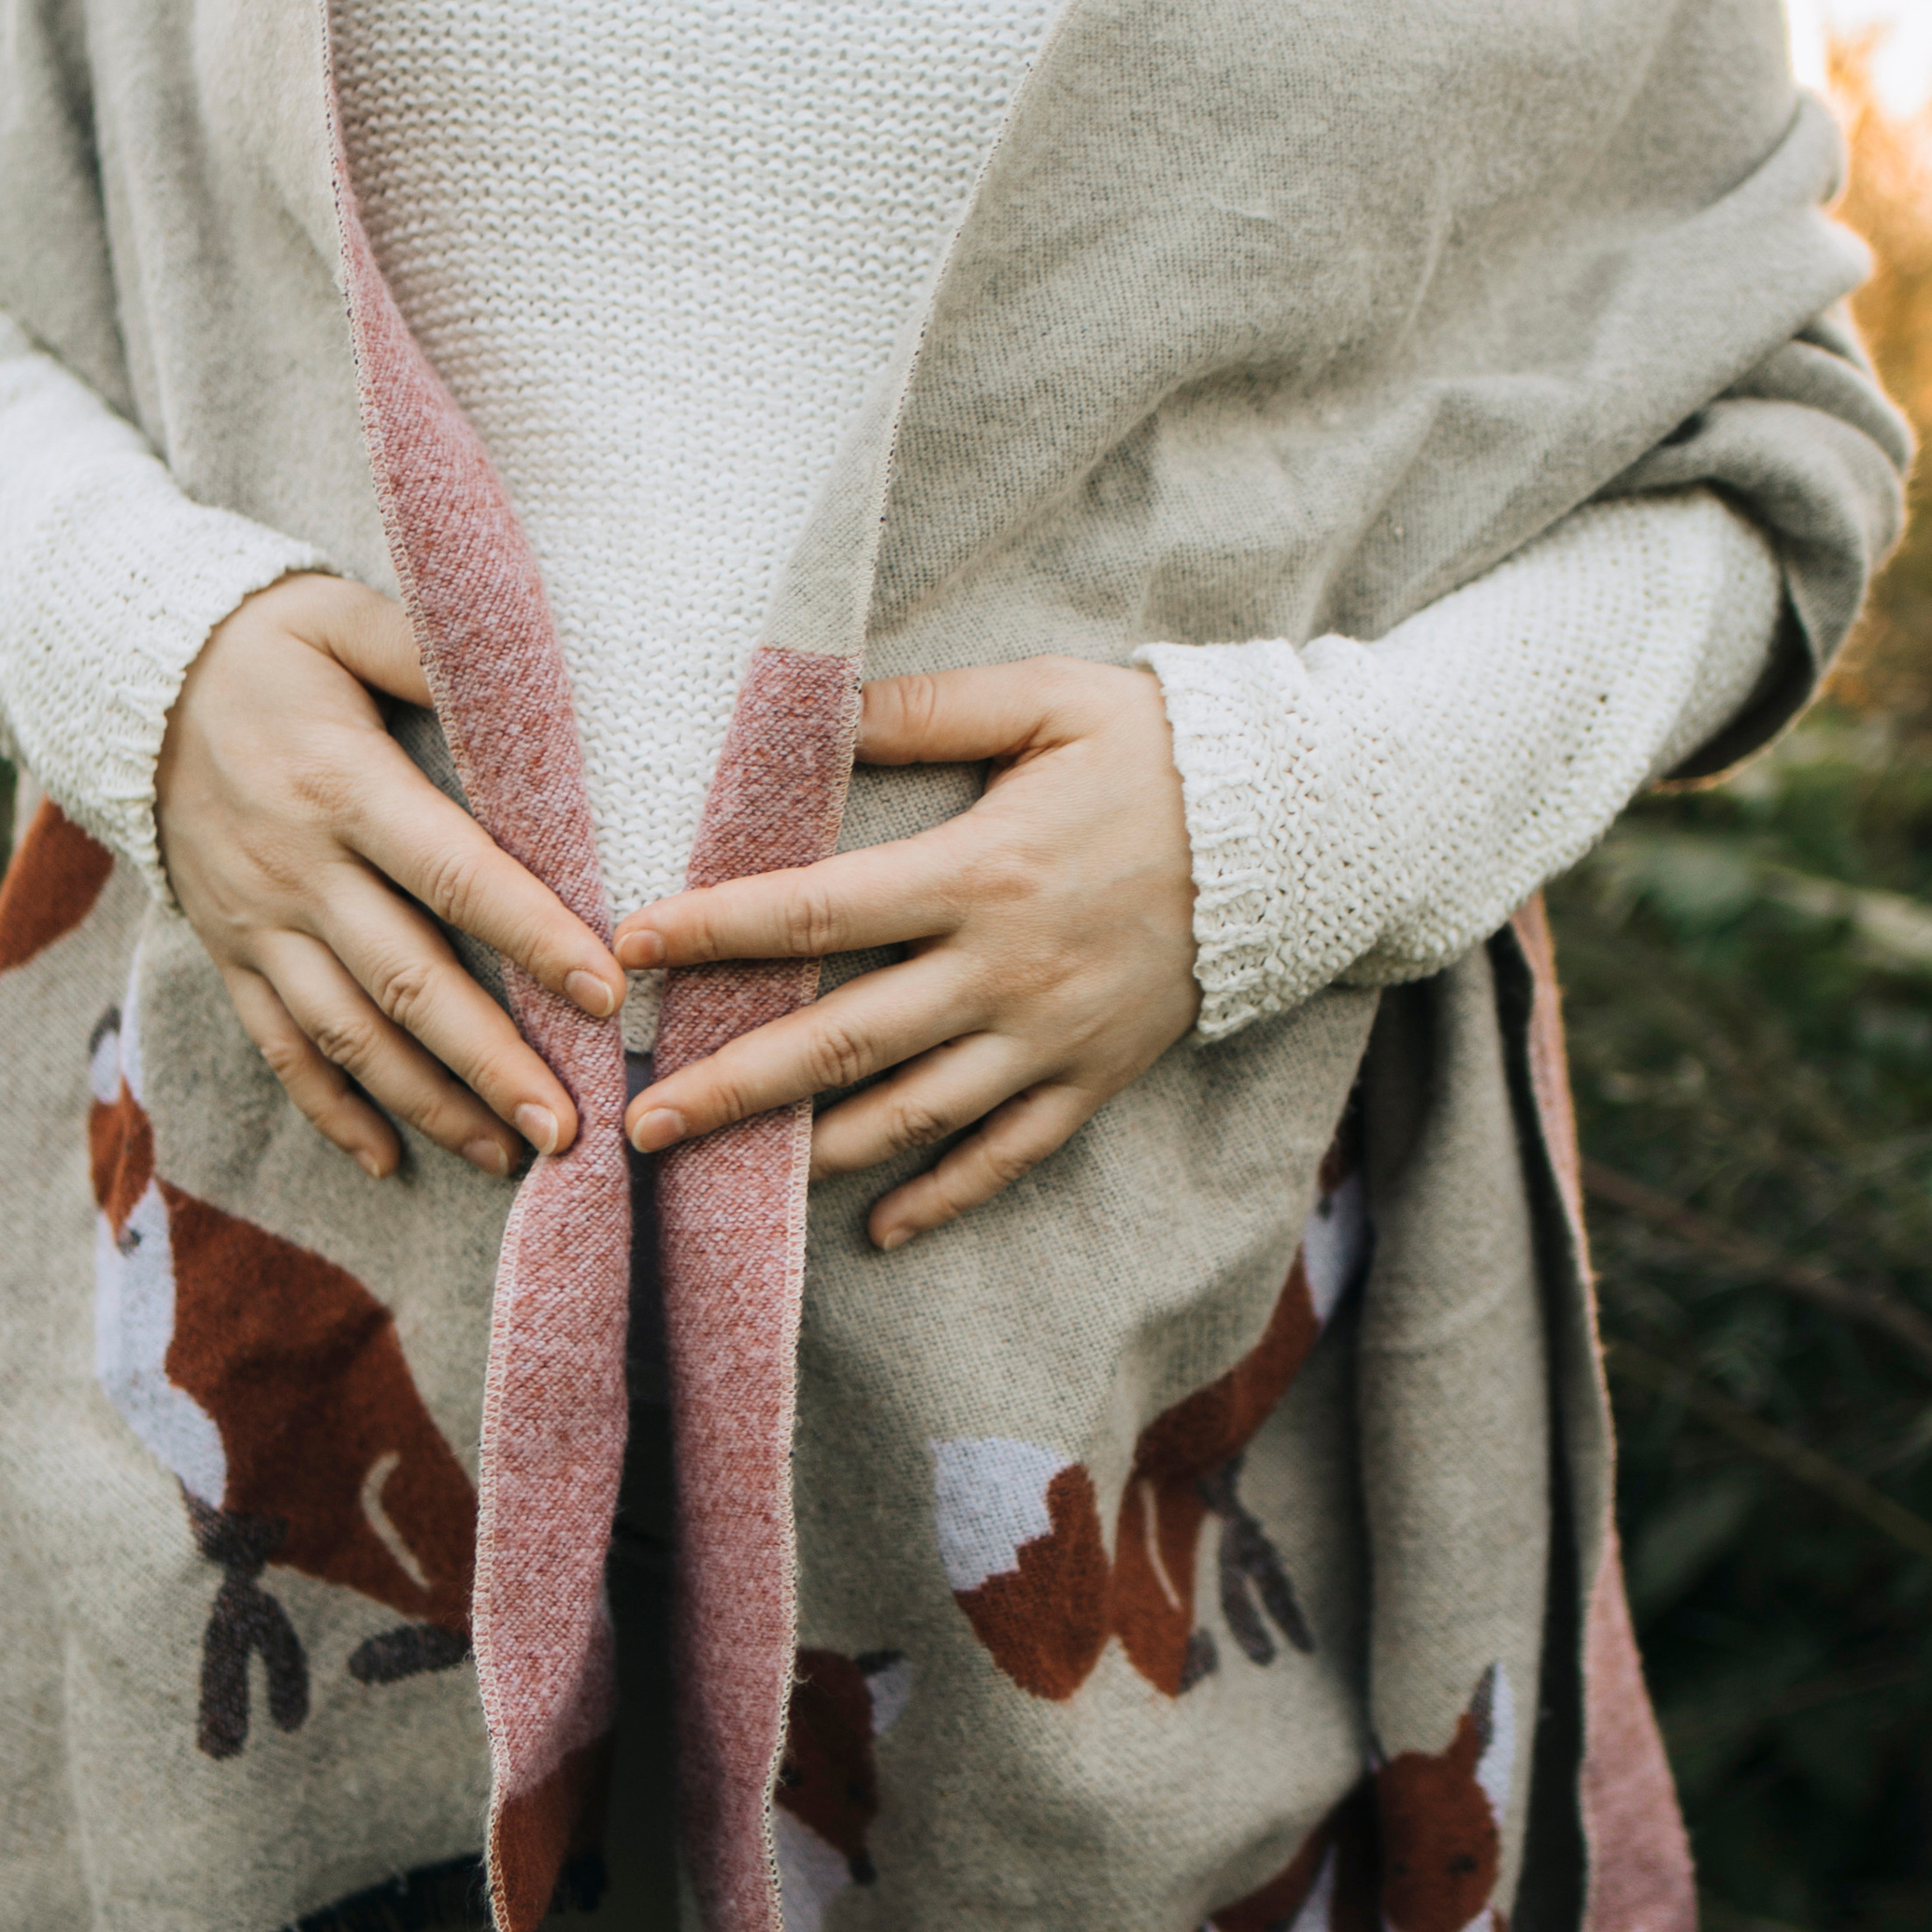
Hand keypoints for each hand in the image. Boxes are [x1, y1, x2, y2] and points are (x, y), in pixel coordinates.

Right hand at [154, 574, 622, 1179]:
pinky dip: (333, 1111)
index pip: (454, 873)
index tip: (606, 993)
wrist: (122, 680)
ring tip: (511, 1157)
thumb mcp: (339, 621)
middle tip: (569, 1127)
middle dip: (492, 1062)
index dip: (532, 936)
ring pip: (350, 1036)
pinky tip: (392, 1161)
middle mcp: (299, 869)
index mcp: (341, 785)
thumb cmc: (261, 646)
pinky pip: (280, 1049)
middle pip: (409, 982)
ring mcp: (258, 924)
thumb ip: (429, 654)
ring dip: (431, 1105)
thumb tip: (531, 688)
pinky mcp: (229, 954)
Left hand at [614, 659, 1197, 1248]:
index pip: (815, 914)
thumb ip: (924, 712)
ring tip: (723, 1175)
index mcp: (976, 874)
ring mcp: (1048, 1038)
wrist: (1301, 831)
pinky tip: (877, 1230)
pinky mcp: (1094, 1076)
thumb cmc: (1162, 751)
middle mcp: (1003, 973)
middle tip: (640, 1122)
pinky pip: (1007, 1155)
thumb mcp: (1045, 701)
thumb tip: (812, 709)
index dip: (716, 932)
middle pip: (841, 1043)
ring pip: (910, 1115)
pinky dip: (941, 1197)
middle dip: (732, 1087)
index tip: (630, 952)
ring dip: (811, 1153)